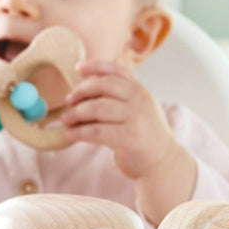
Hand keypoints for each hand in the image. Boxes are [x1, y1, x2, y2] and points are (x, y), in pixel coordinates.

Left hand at [61, 60, 178, 179]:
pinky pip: (97, 131)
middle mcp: (139, 100)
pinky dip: (80, 132)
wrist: (163, 162)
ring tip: (66, 119)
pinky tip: (70, 135)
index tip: (78, 68)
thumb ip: (118, 98)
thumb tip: (82, 91)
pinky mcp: (129, 138)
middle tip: (69, 100)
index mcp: (140, 90)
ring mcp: (136, 119)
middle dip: (82, 91)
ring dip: (77, 113)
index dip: (96, 66)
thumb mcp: (137, 109)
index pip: (117, 71)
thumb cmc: (143, 135)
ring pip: (98, 108)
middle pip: (105, 86)